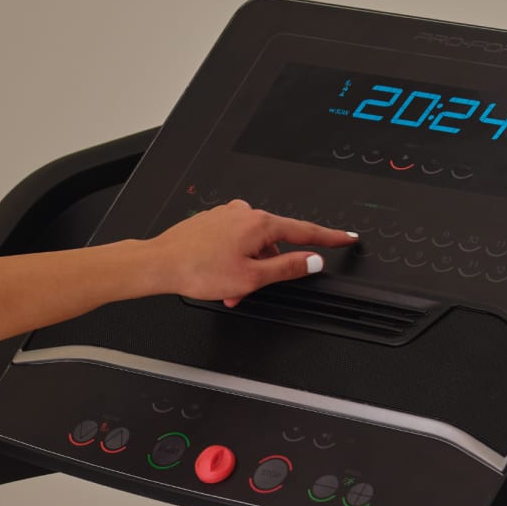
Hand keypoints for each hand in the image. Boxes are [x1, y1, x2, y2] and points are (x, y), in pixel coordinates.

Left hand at [147, 200, 358, 306]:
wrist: (160, 263)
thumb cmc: (198, 269)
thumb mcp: (252, 277)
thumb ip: (287, 268)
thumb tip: (312, 261)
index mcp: (260, 224)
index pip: (305, 231)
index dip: (329, 238)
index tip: (347, 238)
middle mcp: (244, 213)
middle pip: (272, 245)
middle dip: (264, 271)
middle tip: (246, 292)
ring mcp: (227, 216)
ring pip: (251, 248)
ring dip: (246, 271)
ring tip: (227, 290)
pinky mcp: (213, 222)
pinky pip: (234, 244)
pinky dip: (232, 262)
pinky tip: (218, 278)